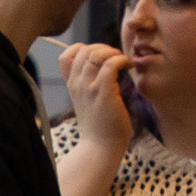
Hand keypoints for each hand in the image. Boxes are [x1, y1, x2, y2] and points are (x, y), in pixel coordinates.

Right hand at [57, 41, 134, 195]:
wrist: (101, 148)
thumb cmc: (100, 126)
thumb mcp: (87, 102)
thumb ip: (89, 85)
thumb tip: (103, 67)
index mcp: (72, 85)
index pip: (67, 55)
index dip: (84, 48)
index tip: (100, 57)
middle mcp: (77, 84)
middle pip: (83, 50)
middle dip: (103, 47)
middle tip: (116, 58)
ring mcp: (89, 88)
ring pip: (96, 54)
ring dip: (113, 52)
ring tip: (123, 61)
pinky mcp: (104, 93)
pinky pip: (111, 65)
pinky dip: (121, 60)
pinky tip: (128, 66)